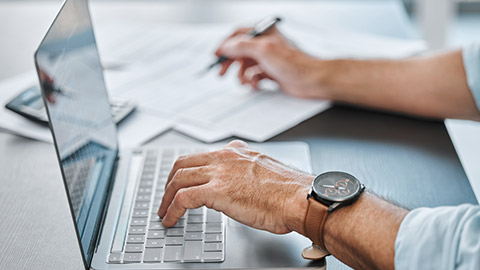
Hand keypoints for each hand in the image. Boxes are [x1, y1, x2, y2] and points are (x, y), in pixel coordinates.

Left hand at [157, 140, 312, 234]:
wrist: (301, 198)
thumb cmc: (290, 191)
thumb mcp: (265, 170)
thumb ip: (248, 171)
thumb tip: (241, 184)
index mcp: (236, 151)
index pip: (201, 156)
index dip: (187, 170)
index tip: (182, 182)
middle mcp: (224, 157)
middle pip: (183, 164)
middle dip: (170, 181)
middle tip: (166, 196)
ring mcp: (219, 172)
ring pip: (178, 179)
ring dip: (166, 197)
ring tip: (164, 211)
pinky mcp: (216, 190)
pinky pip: (182, 198)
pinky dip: (171, 210)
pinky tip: (170, 220)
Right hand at [215, 26, 328, 98]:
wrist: (311, 80)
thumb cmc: (294, 63)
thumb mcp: (263, 50)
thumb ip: (241, 46)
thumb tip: (225, 47)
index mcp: (264, 34)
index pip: (238, 35)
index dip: (225, 45)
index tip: (216, 55)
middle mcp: (265, 45)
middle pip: (240, 52)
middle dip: (231, 63)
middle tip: (222, 73)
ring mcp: (268, 60)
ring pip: (246, 66)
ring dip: (242, 75)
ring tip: (245, 81)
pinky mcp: (271, 73)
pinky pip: (254, 76)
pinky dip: (252, 81)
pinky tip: (256, 84)